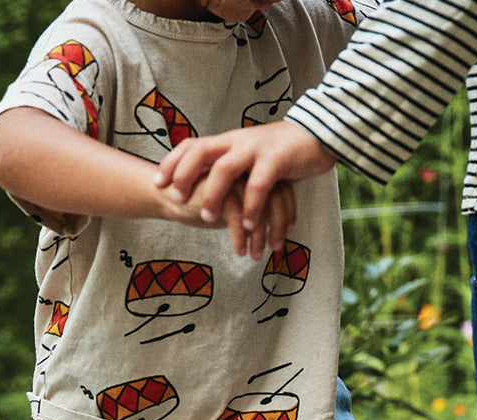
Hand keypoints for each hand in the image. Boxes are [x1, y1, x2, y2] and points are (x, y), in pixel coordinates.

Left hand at [154, 123, 335, 252]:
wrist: (318, 137)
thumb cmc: (282, 153)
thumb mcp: (251, 157)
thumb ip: (234, 169)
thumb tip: (211, 187)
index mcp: (228, 141)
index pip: (192, 145)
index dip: (172, 163)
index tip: (158, 183)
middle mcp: (237, 141)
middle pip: (201, 152)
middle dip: (184, 175)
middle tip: (177, 200)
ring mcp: (256, 150)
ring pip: (225, 170)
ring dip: (215, 195)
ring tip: (209, 219)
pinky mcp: (276, 161)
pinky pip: (258, 185)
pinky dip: (250, 206)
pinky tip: (246, 224)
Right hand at [157, 175, 294, 258]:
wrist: (167, 194)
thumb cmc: (203, 200)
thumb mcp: (234, 203)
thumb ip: (253, 206)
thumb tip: (275, 226)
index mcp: (251, 166)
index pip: (282, 188)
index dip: (287, 212)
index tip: (287, 233)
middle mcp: (243, 168)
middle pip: (276, 196)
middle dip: (278, 226)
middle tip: (276, 250)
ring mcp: (230, 177)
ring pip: (258, 208)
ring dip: (260, 237)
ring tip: (256, 256)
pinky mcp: (215, 190)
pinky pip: (238, 217)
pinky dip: (241, 238)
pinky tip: (240, 251)